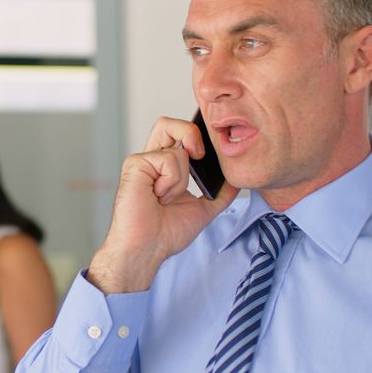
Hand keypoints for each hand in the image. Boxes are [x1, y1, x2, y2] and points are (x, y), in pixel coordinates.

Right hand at [88, 116, 238, 293]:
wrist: (148, 248)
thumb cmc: (166, 234)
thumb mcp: (203, 209)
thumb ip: (220, 193)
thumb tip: (236, 179)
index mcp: (165, 168)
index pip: (180, 136)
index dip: (195, 136)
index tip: (208, 154)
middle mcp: (152, 161)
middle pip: (169, 124)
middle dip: (191, 133)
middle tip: (200, 156)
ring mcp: (142, 161)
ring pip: (177, 147)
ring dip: (182, 177)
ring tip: (166, 197)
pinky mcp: (135, 164)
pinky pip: (167, 159)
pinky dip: (170, 182)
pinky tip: (157, 196)